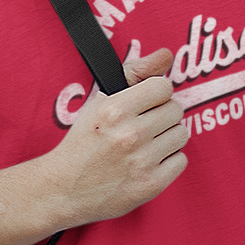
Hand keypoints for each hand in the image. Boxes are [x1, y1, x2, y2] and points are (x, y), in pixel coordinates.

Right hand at [43, 48, 188, 227]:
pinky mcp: (151, 185)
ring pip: (181, 134)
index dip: (154, 95)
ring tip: (145, 145)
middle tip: (143, 126)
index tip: (144, 105)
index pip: (163, 87)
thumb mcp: (100, 101)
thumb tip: (166, 54)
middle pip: (175, 110)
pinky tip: (148, 162)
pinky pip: (181, 160)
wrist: (63, 190)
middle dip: (161, 116)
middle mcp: (130, 134)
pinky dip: (168, 161)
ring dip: (167, 138)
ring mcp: (142, 161)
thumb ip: (135, 73)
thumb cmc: (83, 142)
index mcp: (115, 110)